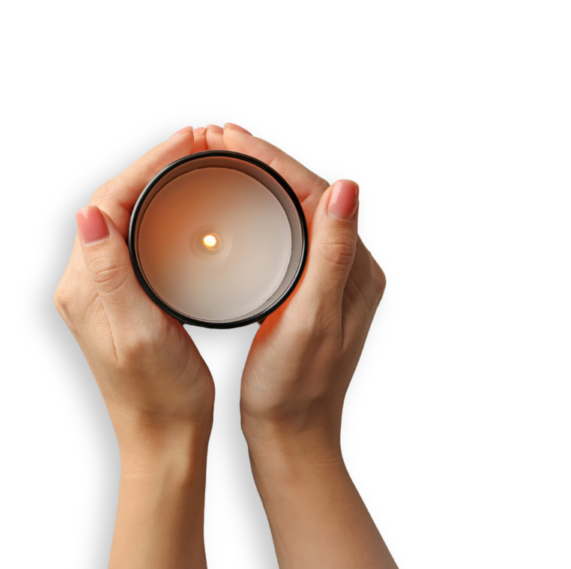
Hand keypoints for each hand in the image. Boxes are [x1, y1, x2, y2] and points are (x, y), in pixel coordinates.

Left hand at [53, 126, 213, 567]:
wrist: (165, 438)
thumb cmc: (159, 393)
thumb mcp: (136, 331)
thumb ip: (110, 272)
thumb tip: (89, 214)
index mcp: (84, 285)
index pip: (106, 201)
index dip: (145, 165)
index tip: (185, 144)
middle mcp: (86, 283)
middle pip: (114, 203)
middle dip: (153, 168)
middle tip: (196, 146)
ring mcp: (104, 292)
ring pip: (126, 220)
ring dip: (157, 188)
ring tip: (194, 167)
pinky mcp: (124, 302)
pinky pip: (138, 243)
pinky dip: (162, 218)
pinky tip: (188, 213)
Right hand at [198, 122, 395, 567]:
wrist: (290, 433)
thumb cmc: (295, 386)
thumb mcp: (313, 320)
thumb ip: (331, 254)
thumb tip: (347, 187)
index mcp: (356, 267)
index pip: (316, 190)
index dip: (273, 157)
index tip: (231, 137)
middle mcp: (347, 266)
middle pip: (303, 192)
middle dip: (260, 159)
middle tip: (214, 138)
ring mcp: (326, 277)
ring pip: (291, 209)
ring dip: (257, 179)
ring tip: (218, 158)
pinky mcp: (305, 290)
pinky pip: (283, 232)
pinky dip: (256, 209)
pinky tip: (231, 205)